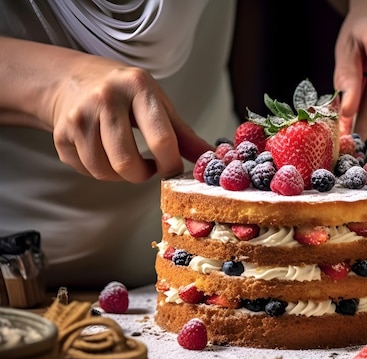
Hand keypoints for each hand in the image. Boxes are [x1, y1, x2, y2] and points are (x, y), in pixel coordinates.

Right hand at [0, 37, 210, 182]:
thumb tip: (210, 158)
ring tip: (129, 160)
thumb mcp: (157, 103)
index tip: (173, 169)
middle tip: (148, 167)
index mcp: (136, 87)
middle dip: (142, 175)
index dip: (170, 164)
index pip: (161, 139)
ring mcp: (78, 117)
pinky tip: (107, 154)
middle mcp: (104, 99)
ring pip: (105, 172)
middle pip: (127, 163)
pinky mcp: (61, 135)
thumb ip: (183, 134)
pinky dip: (102, 171)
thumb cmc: (125, 93)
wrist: (72, 79)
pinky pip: (88, 171)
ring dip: (122, 176)